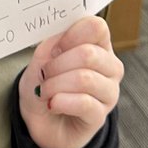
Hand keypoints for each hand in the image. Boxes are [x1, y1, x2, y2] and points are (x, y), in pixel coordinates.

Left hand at [17, 15, 122, 147]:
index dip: (72, 34)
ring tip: (45, 91)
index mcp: (98, 46)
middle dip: (58, 64)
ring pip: (85, 79)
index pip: (97, 27)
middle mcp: (109, 68)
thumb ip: (52, 43)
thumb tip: (61, 35)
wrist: (38, 121)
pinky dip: (60, 102)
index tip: (55, 47)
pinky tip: (52, 104)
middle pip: (89, 54)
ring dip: (55, 84)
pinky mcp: (100, 116)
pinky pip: (83, 103)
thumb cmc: (43, 85)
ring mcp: (108, 93)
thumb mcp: (41, 59)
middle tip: (45, 74)